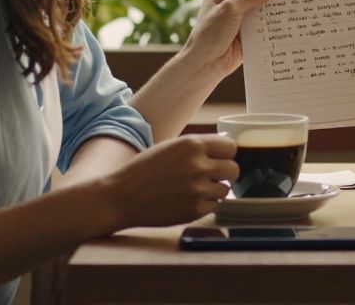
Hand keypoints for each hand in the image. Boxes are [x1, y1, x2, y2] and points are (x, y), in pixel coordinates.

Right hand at [100, 134, 237, 228]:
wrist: (121, 197)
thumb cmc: (144, 170)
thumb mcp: (170, 148)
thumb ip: (197, 148)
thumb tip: (226, 150)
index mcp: (192, 144)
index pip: (231, 147)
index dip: (225, 154)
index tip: (219, 158)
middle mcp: (198, 165)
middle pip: (233, 169)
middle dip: (224, 173)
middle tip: (210, 176)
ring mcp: (197, 190)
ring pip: (226, 189)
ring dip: (215, 189)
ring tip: (195, 188)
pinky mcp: (194, 210)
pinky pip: (215, 205)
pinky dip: (206, 204)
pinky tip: (188, 200)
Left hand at [180, 0, 271, 78]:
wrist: (206, 64)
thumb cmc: (210, 34)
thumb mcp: (229, 10)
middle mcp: (231, 2)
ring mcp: (241, 17)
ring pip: (260, 7)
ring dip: (273, 5)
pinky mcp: (249, 32)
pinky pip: (264, 23)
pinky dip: (273, 21)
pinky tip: (289, 16)